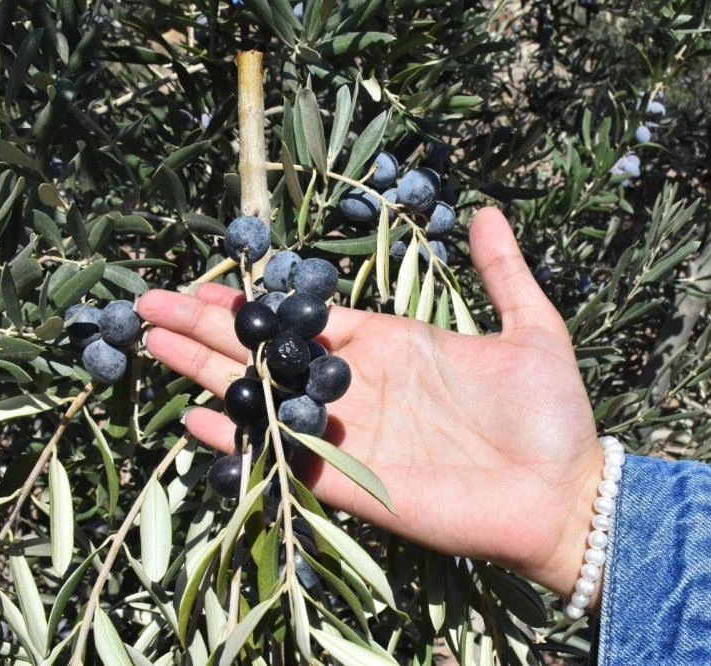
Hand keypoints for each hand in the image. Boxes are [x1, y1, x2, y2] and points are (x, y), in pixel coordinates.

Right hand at [138, 207, 602, 601]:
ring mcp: (350, 434)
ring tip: (152, 347)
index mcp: (391, 346)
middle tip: (147, 306)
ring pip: (264, 398)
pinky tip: (198, 417)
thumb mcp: (531, 329)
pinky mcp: (352, 480)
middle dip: (208, 330)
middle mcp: (359, 386)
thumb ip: (503, 272)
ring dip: (207, 373)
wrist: (563, 493)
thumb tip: (486, 211)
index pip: (305, 318)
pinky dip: (240, 440)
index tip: (204, 284)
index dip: (255, 304)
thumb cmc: (549, 415)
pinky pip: (284, 458)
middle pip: (268, 353)